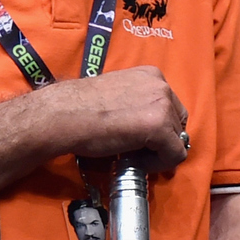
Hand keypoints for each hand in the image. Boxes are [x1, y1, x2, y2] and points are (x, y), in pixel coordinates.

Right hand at [46, 66, 190, 167]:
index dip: (159, 129)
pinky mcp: (159, 126)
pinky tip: (133, 161)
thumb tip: (149, 129)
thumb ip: (139, 105)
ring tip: (130, 154)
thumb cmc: (81, 108)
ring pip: (177, 140)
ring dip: (157, 152)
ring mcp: (163, 104)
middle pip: (177, 123)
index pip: (171, 107)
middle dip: (161, 140)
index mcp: (152, 75)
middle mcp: (162, 85)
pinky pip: (175, 154)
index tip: (139, 140)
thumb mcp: (119, 96)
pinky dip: (158, 164)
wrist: (62, 115)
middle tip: (136, 150)